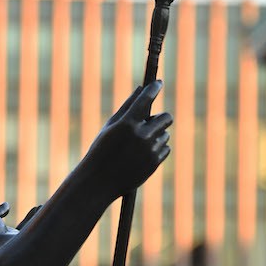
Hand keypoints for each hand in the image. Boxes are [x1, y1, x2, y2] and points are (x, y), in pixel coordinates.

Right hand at [84, 81, 171, 197]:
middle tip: (151, 121)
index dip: (154, 88)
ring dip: (156, 136)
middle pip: (165, 118)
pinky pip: (165, 148)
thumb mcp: (110, 127)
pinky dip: (157, 149)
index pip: (146, 98)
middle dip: (161, 118)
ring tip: (138, 145)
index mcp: (126, 123)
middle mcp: (141, 135)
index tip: (158, 83)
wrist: (99, 181)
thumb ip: (127, 107)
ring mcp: (149, 150)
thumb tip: (141, 89)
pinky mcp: (155, 162)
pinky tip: (142, 155)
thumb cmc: (102, 150)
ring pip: (165, 134)